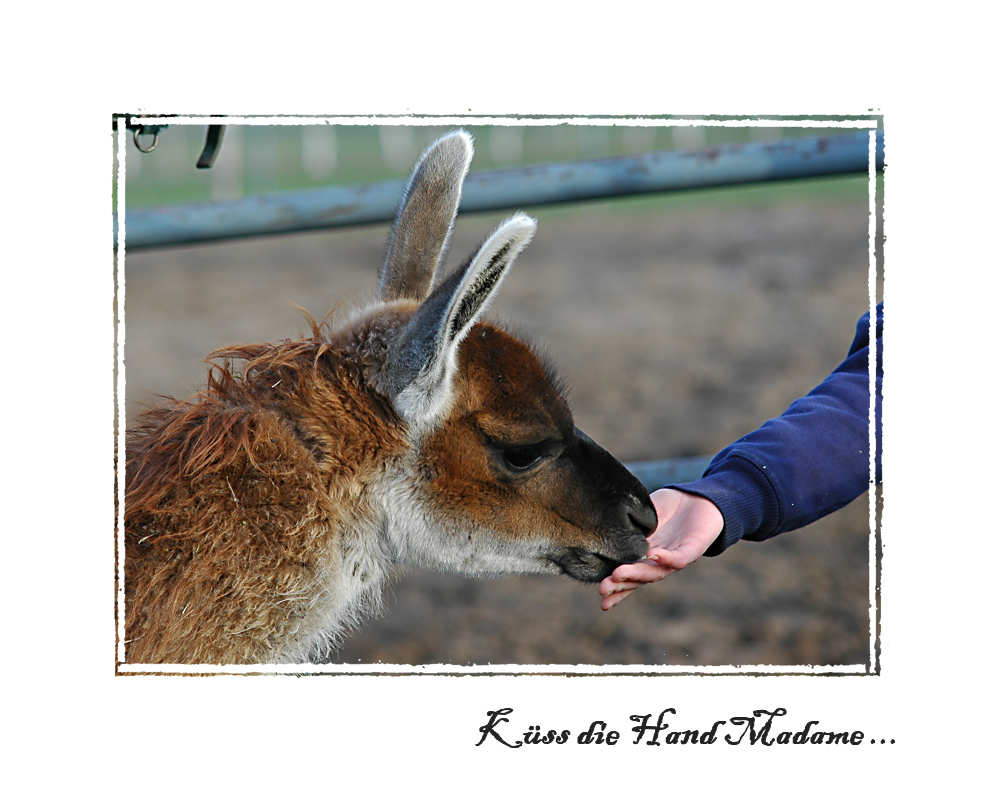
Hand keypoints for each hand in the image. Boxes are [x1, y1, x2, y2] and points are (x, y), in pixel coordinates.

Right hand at [599, 488, 723, 610]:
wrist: (699, 498)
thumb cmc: (670, 506)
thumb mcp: (643, 514)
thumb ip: (628, 523)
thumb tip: (604, 525)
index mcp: (646, 555)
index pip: (630, 575)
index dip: (617, 587)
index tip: (600, 596)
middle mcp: (660, 562)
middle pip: (640, 578)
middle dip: (621, 585)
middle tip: (603, 588)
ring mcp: (676, 557)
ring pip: (657, 572)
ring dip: (637, 574)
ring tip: (618, 574)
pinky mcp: (693, 549)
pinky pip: (680, 558)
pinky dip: (666, 558)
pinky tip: (651, 554)